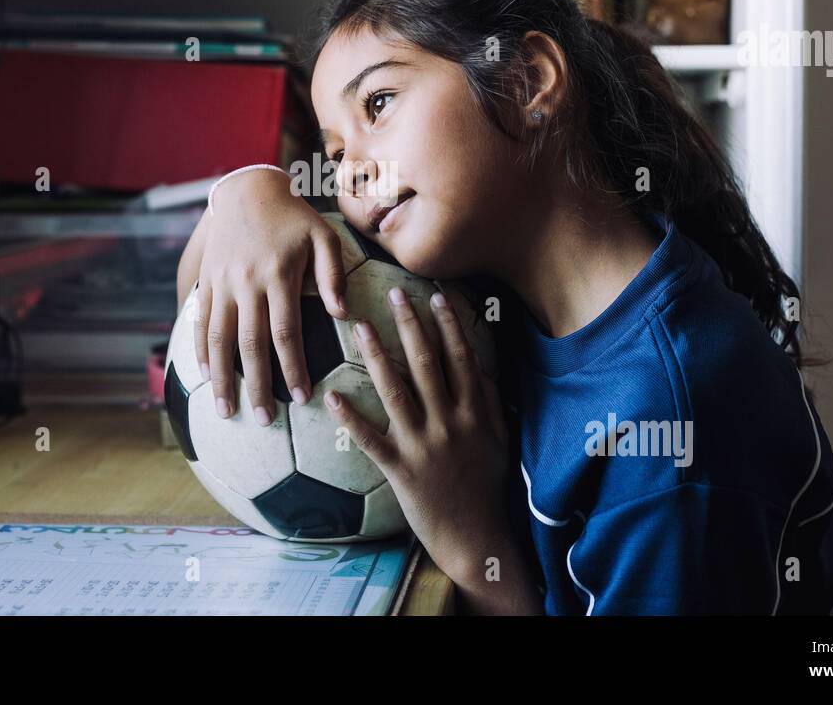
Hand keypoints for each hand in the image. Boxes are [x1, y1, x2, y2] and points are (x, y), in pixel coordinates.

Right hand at [193, 169, 349, 425]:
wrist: (247, 190)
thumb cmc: (294, 216)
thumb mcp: (324, 235)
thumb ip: (333, 275)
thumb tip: (343, 314)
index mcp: (279, 275)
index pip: (286, 332)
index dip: (293, 368)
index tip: (302, 397)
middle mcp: (247, 283)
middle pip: (250, 344)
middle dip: (257, 385)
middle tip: (263, 420)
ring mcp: (222, 283)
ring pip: (219, 339)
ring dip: (222, 378)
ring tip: (226, 411)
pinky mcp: (207, 282)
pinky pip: (201, 322)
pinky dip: (201, 351)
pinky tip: (206, 376)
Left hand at [324, 285, 513, 586]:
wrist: (479, 539)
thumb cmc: (490, 488)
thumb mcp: (501, 440)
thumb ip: (491, 402)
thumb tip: (480, 365)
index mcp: (475, 413)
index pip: (461, 358)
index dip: (448, 325)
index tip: (435, 295)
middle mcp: (450, 423)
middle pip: (426, 364)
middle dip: (410, 325)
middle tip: (394, 293)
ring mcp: (424, 446)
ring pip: (396, 392)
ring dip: (376, 356)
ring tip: (359, 327)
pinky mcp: (402, 471)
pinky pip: (370, 440)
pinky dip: (350, 418)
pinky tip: (332, 396)